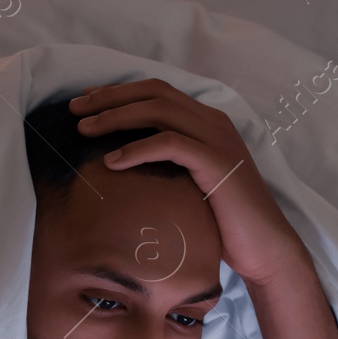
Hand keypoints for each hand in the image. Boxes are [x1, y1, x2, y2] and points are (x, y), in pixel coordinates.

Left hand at [70, 79, 310, 286]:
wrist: (263, 247)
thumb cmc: (221, 222)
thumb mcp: (187, 185)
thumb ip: (164, 165)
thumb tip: (120, 164)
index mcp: (206, 122)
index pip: (156, 91)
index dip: (118, 92)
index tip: (86, 102)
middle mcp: (213, 122)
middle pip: (153, 93)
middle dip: (109, 98)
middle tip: (74, 110)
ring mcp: (217, 139)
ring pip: (159, 111)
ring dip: (117, 117)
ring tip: (85, 131)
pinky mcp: (217, 162)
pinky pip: (171, 144)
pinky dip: (138, 148)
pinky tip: (112, 161)